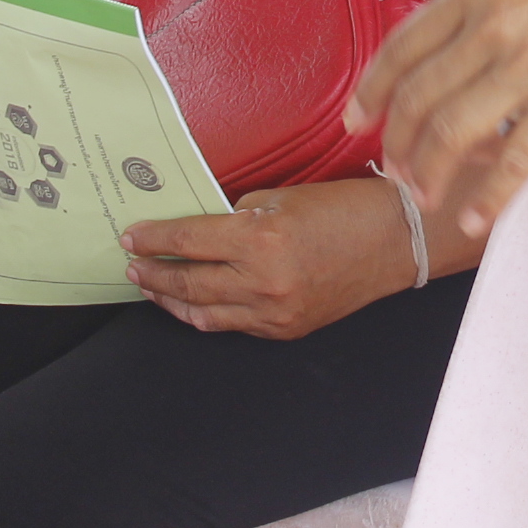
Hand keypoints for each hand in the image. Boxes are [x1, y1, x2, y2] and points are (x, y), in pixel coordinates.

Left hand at [121, 178, 412, 337]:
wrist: (395, 241)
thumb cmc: (343, 209)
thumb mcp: (283, 198)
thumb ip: (237, 216)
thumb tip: (200, 228)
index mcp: (261, 240)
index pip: (190, 240)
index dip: (155, 238)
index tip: (131, 236)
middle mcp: (264, 282)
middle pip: (189, 282)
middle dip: (153, 273)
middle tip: (131, 265)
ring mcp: (275, 312)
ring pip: (204, 313)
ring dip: (172, 299)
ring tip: (152, 287)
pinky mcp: (285, 328)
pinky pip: (233, 325)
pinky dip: (207, 313)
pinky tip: (193, 302)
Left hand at [348, 0, 527, 242]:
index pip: (402, 47)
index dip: (371, 90)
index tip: (356, 121)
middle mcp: (494, 27)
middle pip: (419, 99)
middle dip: (396, 146)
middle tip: (395, 173)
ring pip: (452, 134)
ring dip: (429, 176)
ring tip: (425, 198)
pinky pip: (514, 160)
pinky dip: (487, 197)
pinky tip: (475, 220)